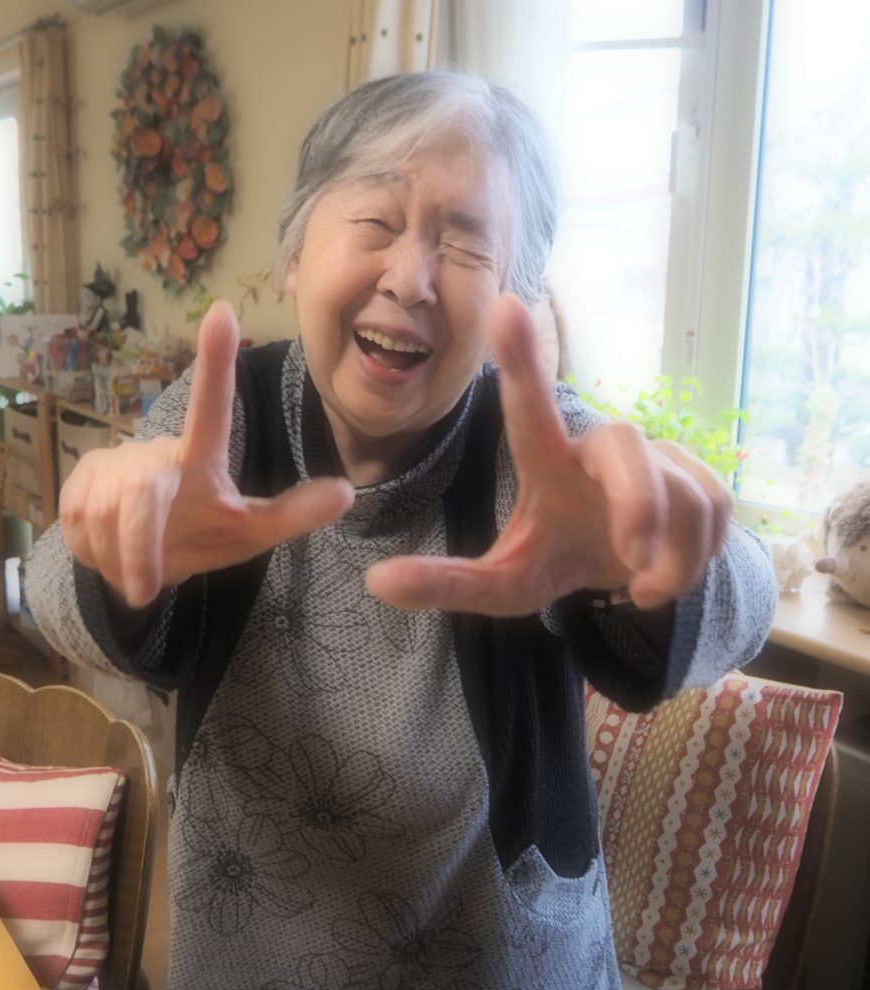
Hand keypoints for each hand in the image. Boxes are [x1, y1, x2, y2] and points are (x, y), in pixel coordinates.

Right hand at [59, 301, 353, 607]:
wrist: (137, 562)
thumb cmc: (201, 534)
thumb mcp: (250, 533)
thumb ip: (292, 515)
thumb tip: (347, 492)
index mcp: (199, 457)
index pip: (211, 408)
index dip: (215, 364)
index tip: (223, 311)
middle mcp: (154, 455)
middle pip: (140, 495)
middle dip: (139, 544)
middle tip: (144, 589)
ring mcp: (111, 467)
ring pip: (105, 519)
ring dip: (122, 558)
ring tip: (138, 568)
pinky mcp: (76, 487)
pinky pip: (80, 529)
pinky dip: (99, 557)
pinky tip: (110, 553)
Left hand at [365, 294, 730, 615]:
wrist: (631, 574)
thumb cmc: (560, 561)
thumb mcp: (506, 585)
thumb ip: (448, 583)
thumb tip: (374, 582)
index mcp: (548, 462)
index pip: (531, 407)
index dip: (522, 357)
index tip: (504, 303)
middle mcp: (600, 448)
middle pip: (625, 448)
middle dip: (638, 504)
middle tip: (632, 560)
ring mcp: (658, 457)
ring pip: (682, 500)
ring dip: (669, 561)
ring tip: (640, 581)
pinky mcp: (703, 475)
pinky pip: (716, 514)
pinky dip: (696, 563)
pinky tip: (671, 568)